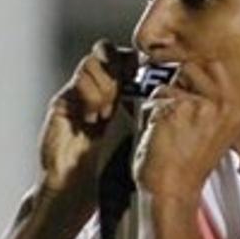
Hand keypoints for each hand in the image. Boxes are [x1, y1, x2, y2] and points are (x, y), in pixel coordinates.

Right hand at [38, 41, 136, 198]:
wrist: (73, 187)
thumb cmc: (107, 169)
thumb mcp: (137, 138)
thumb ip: (148, 114)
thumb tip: (175, 97)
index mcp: (121, 94)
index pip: (130, 60)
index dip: (140, 62)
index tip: (148, 79)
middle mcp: (99, 88)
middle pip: (111, 51)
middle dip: (121, 65)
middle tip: (127, 89)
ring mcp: (80, 91)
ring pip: (95, 60)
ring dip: (105, 83)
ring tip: (106, 112)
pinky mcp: (64, 98)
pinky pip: (80, 78)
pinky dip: (90, 94)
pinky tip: (92, 118)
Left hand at [132, 59, 239, 205]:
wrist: (174, 191)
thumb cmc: (187, 167)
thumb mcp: (212, 131)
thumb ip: (209, 104)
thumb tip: (191, 76)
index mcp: (235, 110)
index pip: (214, 66)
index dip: (194, 73)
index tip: (186, 89)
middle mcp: (222, 105)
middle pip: (190, 68)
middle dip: (176, 84)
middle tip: (175, 113)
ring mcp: (200, 105)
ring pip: (168, 84)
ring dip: (161, 103)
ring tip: (168, 129)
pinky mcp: (176, 109)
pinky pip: (153, 99)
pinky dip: (149, 115)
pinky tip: (158, 134)